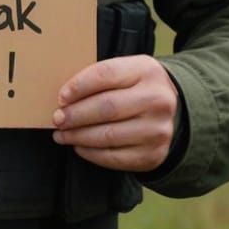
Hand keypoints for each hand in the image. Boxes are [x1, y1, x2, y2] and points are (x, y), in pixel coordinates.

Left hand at [51, 55, 178, 171]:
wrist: (171, 111)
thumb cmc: (136, 87)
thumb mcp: (126, 71)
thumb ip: (100, 78)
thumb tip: (64, 97)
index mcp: (146, 71)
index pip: (106, 74)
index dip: (79, 85)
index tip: (61, 97)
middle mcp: (157, 100)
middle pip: (106, 107)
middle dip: (76, 115)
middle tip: (57, 118)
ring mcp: (157, 130)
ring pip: (108, 135)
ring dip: (78, 136)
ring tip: (62, 134)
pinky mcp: (153, 155)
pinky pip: (115, 157)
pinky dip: (91, 153)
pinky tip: (79, 146)